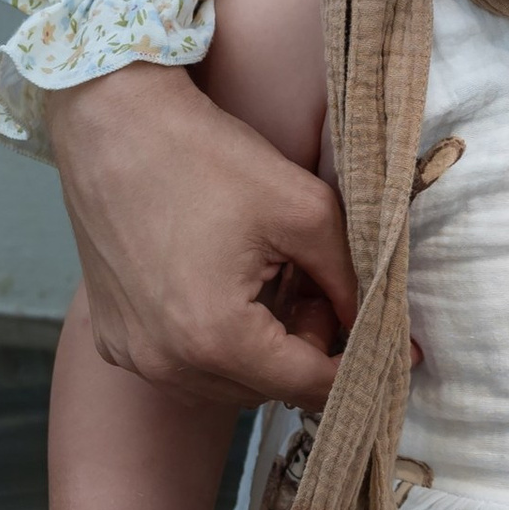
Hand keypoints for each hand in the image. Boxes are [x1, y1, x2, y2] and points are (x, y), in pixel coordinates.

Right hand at [46, 63, 354, 406]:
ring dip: (266, 348)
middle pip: (268, 388)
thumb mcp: (304, 211)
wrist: (112, 122)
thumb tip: (380, 324)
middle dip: (308, 348)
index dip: (359, 364)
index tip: (396, 348)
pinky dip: (221, 340)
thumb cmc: (206, 156)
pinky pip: (186, 363)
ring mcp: (132, 354)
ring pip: (228, 381)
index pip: (308, 384)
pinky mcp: (114, 336)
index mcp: (214, 337)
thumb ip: (349, 279)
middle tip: (320, 289)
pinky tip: (231, 285)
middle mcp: (166, 362)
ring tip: (277, 280)